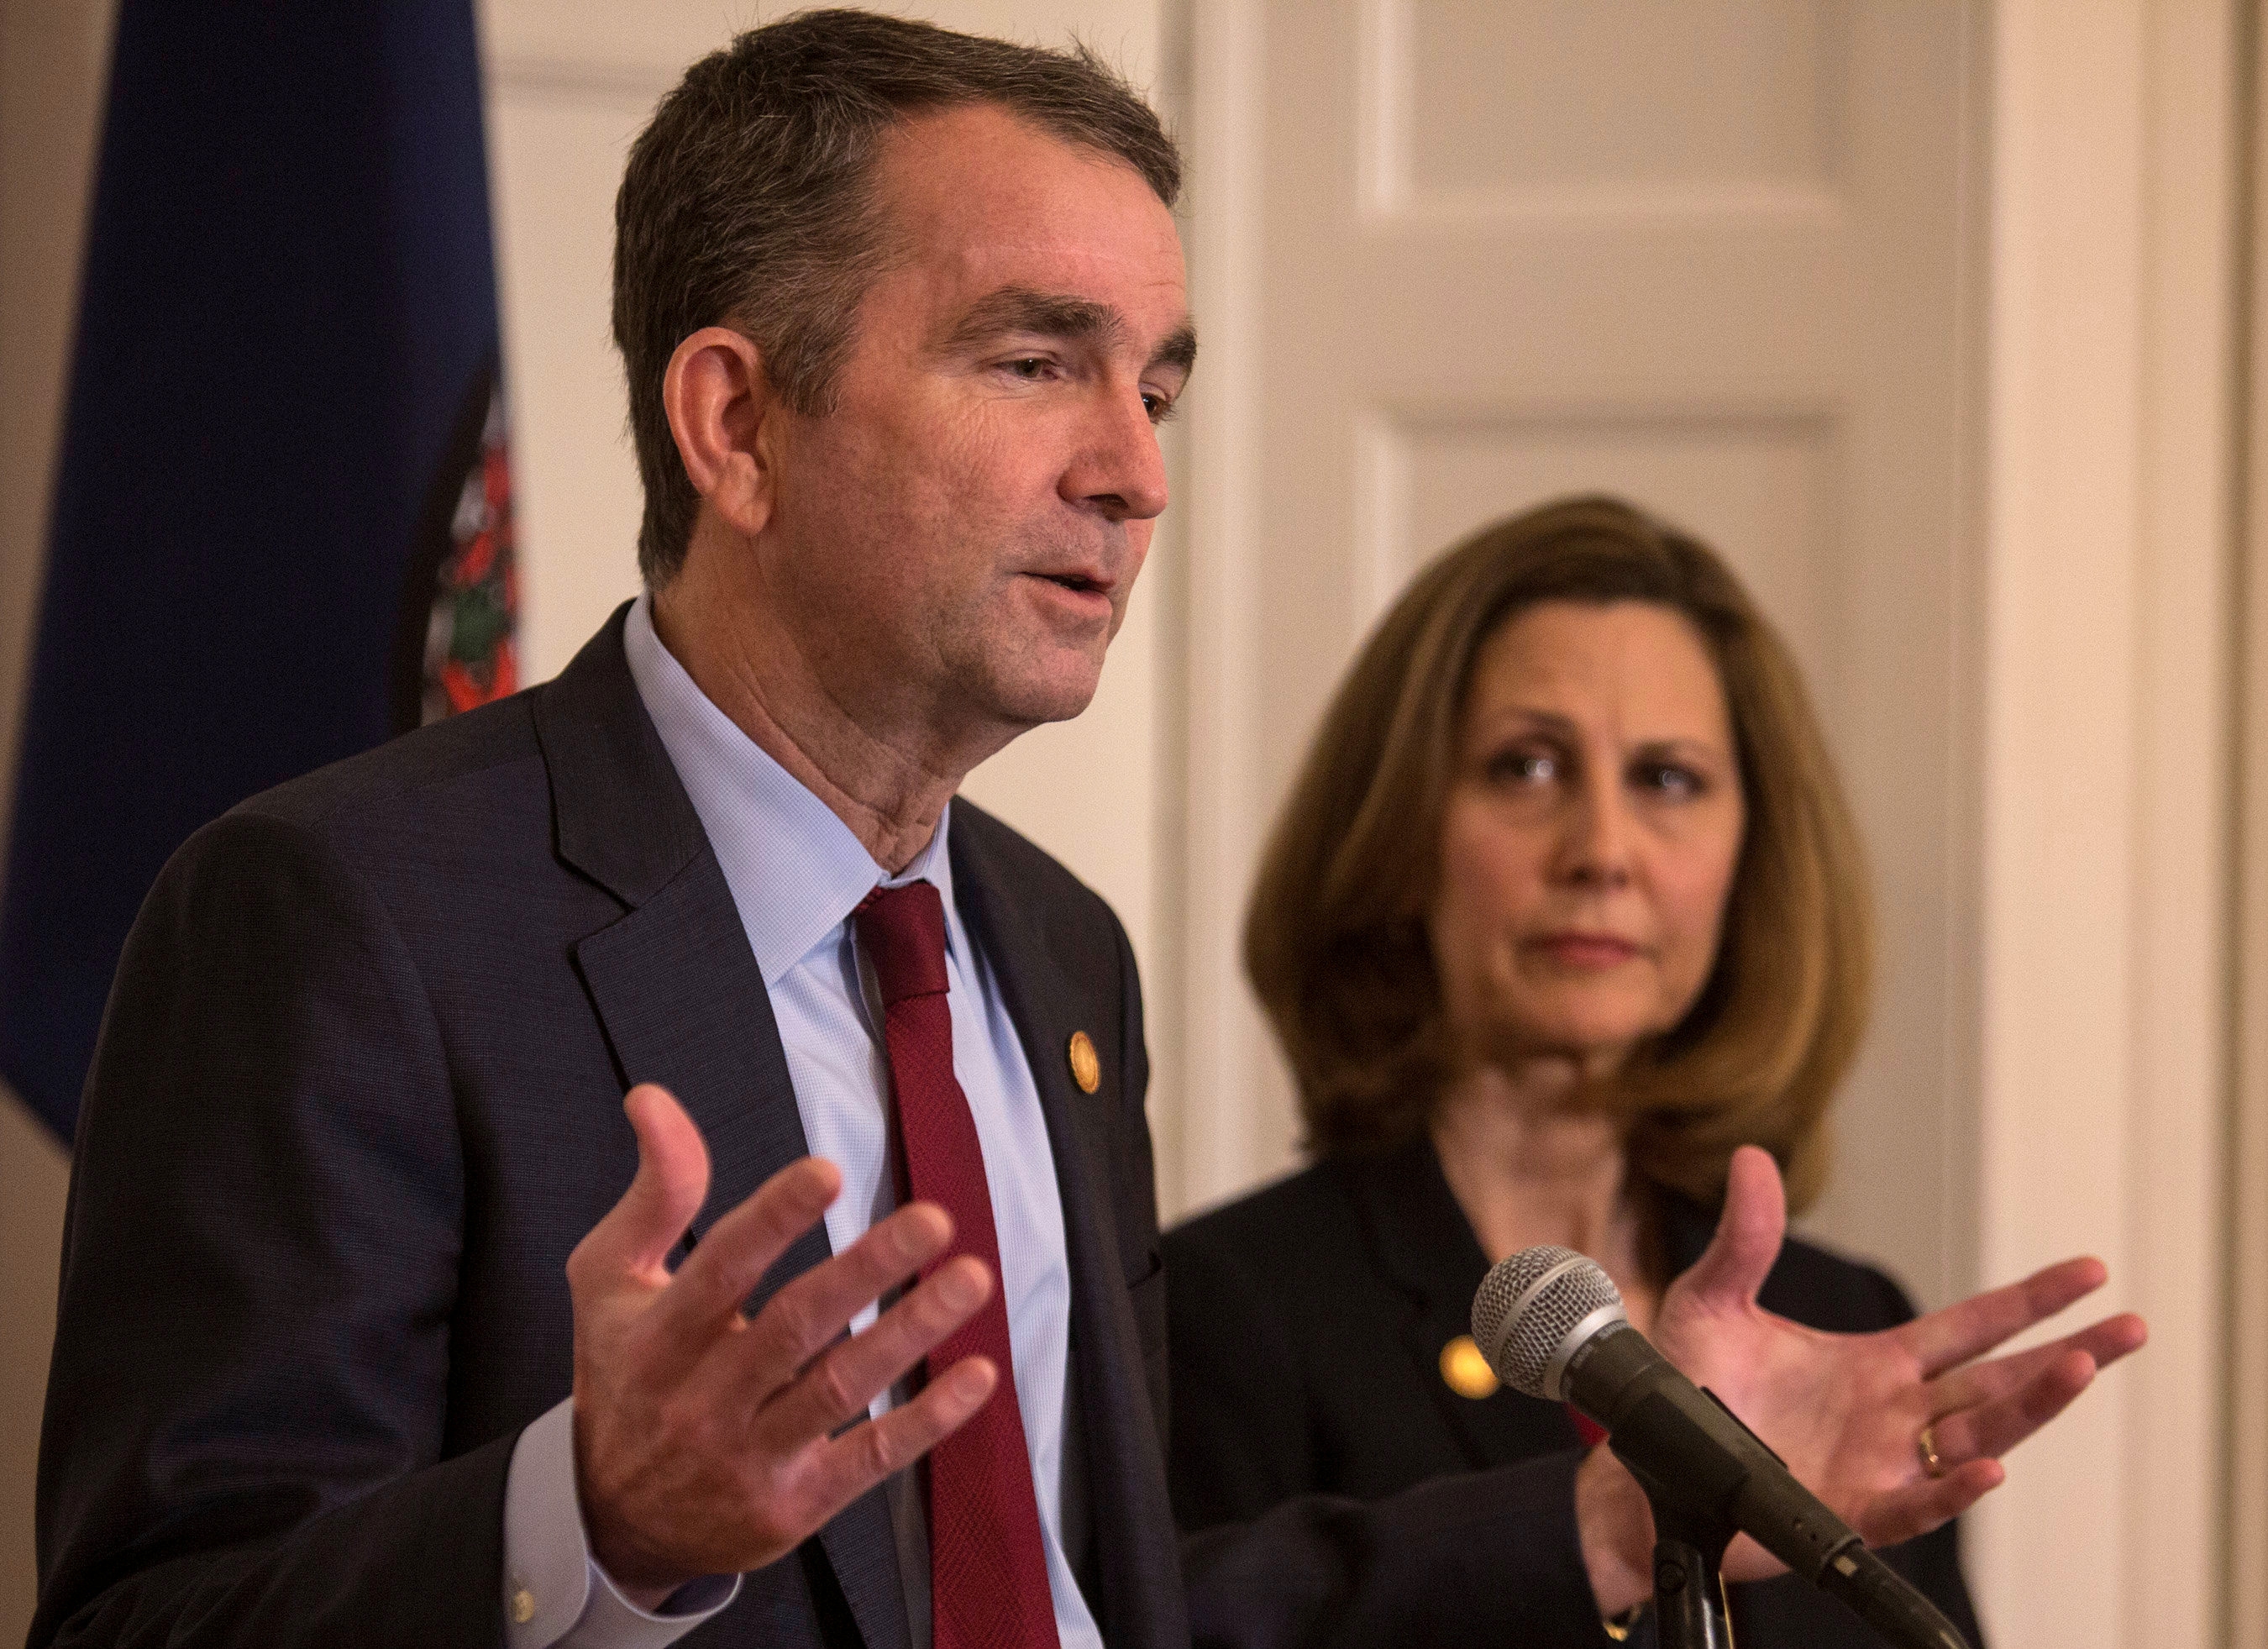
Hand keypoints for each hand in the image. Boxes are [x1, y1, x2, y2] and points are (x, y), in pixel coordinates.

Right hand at [566, 1083, 998, 1605]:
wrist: (611, 1522)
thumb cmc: (624, 1376)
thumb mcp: (609, 1282)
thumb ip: (653, 1193)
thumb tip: (654, 1098)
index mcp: (660, 1336)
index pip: (721, 1269)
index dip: (773, 1219)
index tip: (827, 1171)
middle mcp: (704, 1398)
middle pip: (794, 1327)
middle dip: (867, 1270)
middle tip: (936, 1219)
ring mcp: (750, 1457)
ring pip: (838, 1388)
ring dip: (910, 1333)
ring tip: (971, 1279)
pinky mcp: (792, 1506)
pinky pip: (868, 1460)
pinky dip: (926, 1422)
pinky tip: (976, 1376)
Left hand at [1574, 1145, 2147, 1611]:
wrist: (1644, 1462)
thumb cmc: (1684, 1387)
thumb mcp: (1711, 1299)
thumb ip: (1745, 1238)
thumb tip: (1751, 1155)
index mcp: (1875, 1364)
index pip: (1970, 1326)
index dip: (2030, 1301)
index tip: (2089, 1272)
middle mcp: (1891, 1415)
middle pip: (1996, 1382)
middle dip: (2065, 1356)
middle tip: (2130, 1328)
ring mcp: (1878, 1465)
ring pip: (1976, 1438)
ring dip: (2029, 1408)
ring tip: (2079, 1370)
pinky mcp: (1848, 1512)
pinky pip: (1915, 1504)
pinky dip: (1953, 1489)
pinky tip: (1990, 1466)